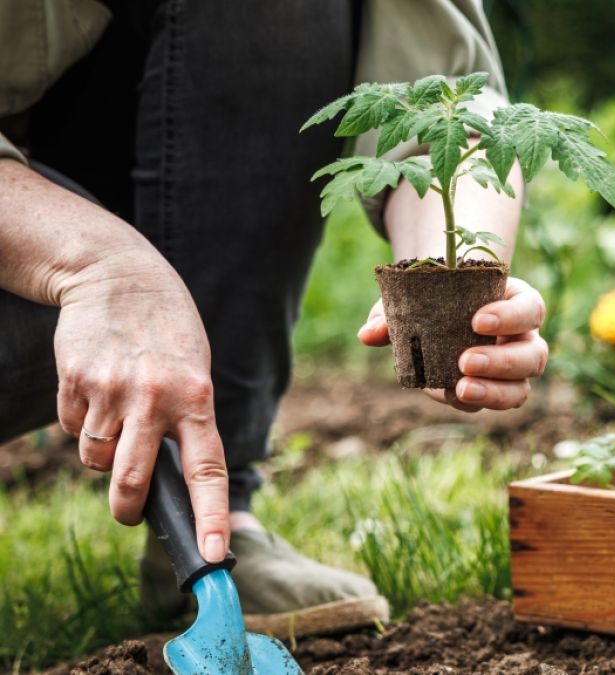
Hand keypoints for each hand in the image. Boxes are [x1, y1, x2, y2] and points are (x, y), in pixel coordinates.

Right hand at [0, 161, 229, 562]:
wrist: (118, 276)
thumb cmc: (167, 333)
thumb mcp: (194, 371)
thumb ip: (186, 421)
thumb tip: (170, 481)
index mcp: (197, 397)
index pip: (207, 469)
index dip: (211, 516)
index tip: (214, 554)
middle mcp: (155, 398)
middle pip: (133, 481)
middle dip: (127, 508)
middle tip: (129, 514)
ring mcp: (112, 391)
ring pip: (97, 459)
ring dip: (102, 454)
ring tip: (116, 417)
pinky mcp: (75, 381)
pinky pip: (73, 428)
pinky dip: (82, 422)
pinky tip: (95, 388)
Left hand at [358, 276, 548, 410]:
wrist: (440, 310)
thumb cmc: (438, 296)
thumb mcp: (417, 294)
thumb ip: (393, 311)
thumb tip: (368, 334)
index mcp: (517, 303)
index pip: (531, 309)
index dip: (511, 317)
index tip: (477, 321)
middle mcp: (524, 339)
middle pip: (533, 356)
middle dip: (502, 362)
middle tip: (465, 361)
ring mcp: (513, 370)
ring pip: (520, 389)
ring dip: (493, 392)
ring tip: (460, 388)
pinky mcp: (495, 392)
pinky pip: (492, 403)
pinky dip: (471, 402)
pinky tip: (447, 393)